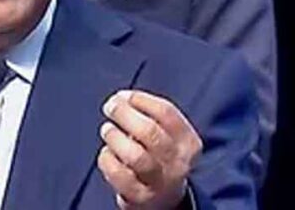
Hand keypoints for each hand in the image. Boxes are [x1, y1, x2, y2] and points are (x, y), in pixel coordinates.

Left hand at [97, 90, 202, 208]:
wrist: (164, 201)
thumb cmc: (159, 157)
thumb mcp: (167, 136)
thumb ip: (148, 116)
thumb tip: (120, 99)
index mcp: (188, 143)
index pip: (166, 113)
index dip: (140, 99)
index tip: (123, 95)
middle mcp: (178, 164)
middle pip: (150, 132)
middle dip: (124, 114)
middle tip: (110, 106)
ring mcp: (160, 183)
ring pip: (136, 156)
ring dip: (115, 137)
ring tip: (107, 129)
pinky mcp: (140, 197)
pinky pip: (119, 175)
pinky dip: (107, 159)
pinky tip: (106, 152)